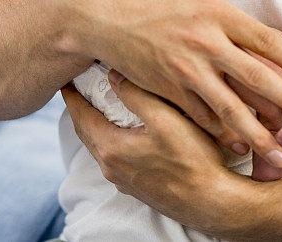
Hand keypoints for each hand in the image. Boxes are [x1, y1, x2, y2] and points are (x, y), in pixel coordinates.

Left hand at [62, 76, 247, 236]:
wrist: (215, 205)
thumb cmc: (193, 161)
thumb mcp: (164, 119)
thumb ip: (136, 94)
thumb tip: (113, 75)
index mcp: (109, 147)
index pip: (80, 114)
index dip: (71, 95)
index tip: (65, 80)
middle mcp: (109, 166)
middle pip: (85, 131)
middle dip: (79, 109)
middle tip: (77, 91)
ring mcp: (121, 180)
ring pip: (98, 146)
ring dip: (93, 126)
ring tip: (97, 108)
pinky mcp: (135, 188)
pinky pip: (112, 159)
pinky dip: (108, 141)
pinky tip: (121, 134)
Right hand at [75, 0, 281, 166]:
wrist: (95, 12)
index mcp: (216, 12)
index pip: (269, 42)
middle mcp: (206, 43)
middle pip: (260, 79)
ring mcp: (186, 69)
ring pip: (233, 107)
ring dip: (261, 134)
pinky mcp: (166, 87)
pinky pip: (200, 115)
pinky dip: (221, 134)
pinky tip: (238, 146)